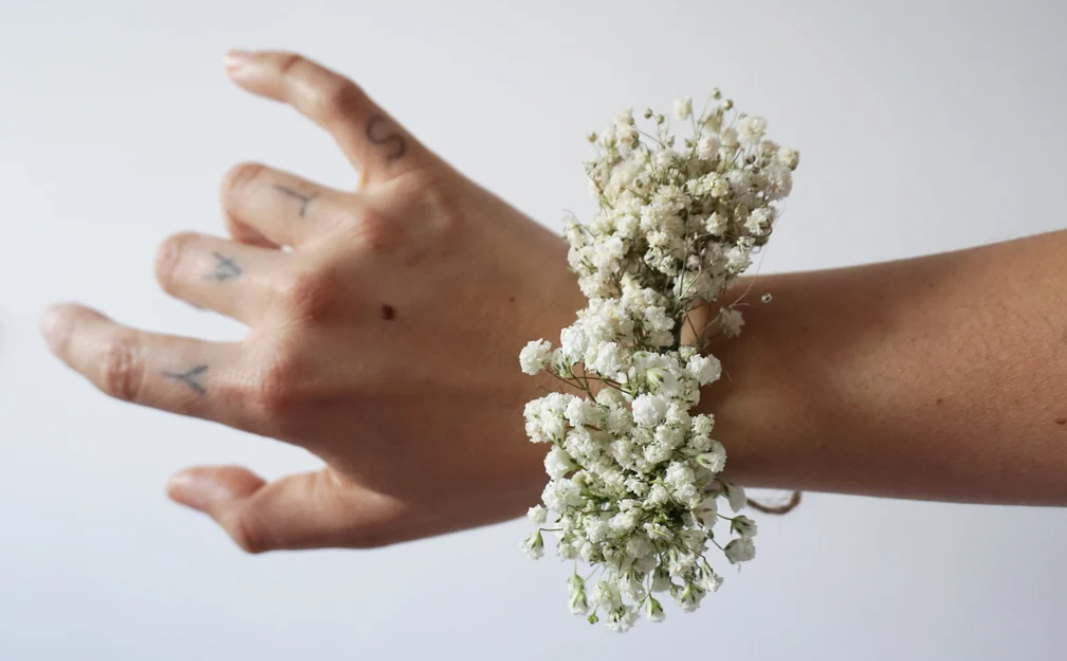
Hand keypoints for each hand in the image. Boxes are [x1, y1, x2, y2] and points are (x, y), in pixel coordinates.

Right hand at [41, 51, 583, 551]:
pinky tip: (237, 66)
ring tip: (319, 248)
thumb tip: (180, 479)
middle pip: (181, 259)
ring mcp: (357, 231)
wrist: (617, 391)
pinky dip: (275, 72)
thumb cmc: (501, 459)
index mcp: (282, 394)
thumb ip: (261, 515)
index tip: (61, 320)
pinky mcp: (415, 179)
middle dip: (204, 284)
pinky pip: (325, 97)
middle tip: (267, 305)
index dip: (82, 341)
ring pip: (241, 188)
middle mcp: (301, 305)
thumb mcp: (376, 519)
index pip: (135, 362)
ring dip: (258, 219)